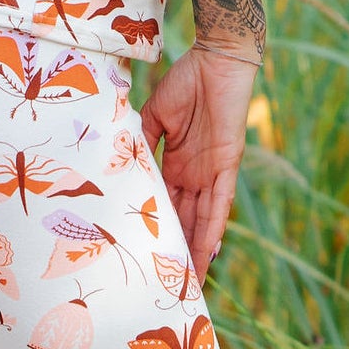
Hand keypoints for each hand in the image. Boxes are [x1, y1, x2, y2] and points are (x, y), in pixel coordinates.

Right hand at [139, 45, 259, 283]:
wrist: (216, 60)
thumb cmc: (187, 81)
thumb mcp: (155, 116)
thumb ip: (142, 143)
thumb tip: (120, 166)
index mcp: (177, 163)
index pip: (167, 207)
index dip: (159, 232)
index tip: (148, 258)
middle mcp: (195, 174)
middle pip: (186, 222)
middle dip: (180, 253)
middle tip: (170, 288)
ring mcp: (212, 172)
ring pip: (203, 221)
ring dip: (198, 251)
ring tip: (190, 283)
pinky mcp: (228, 165)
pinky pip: (221, 203)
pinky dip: (215, 228)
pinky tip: (210, 253)